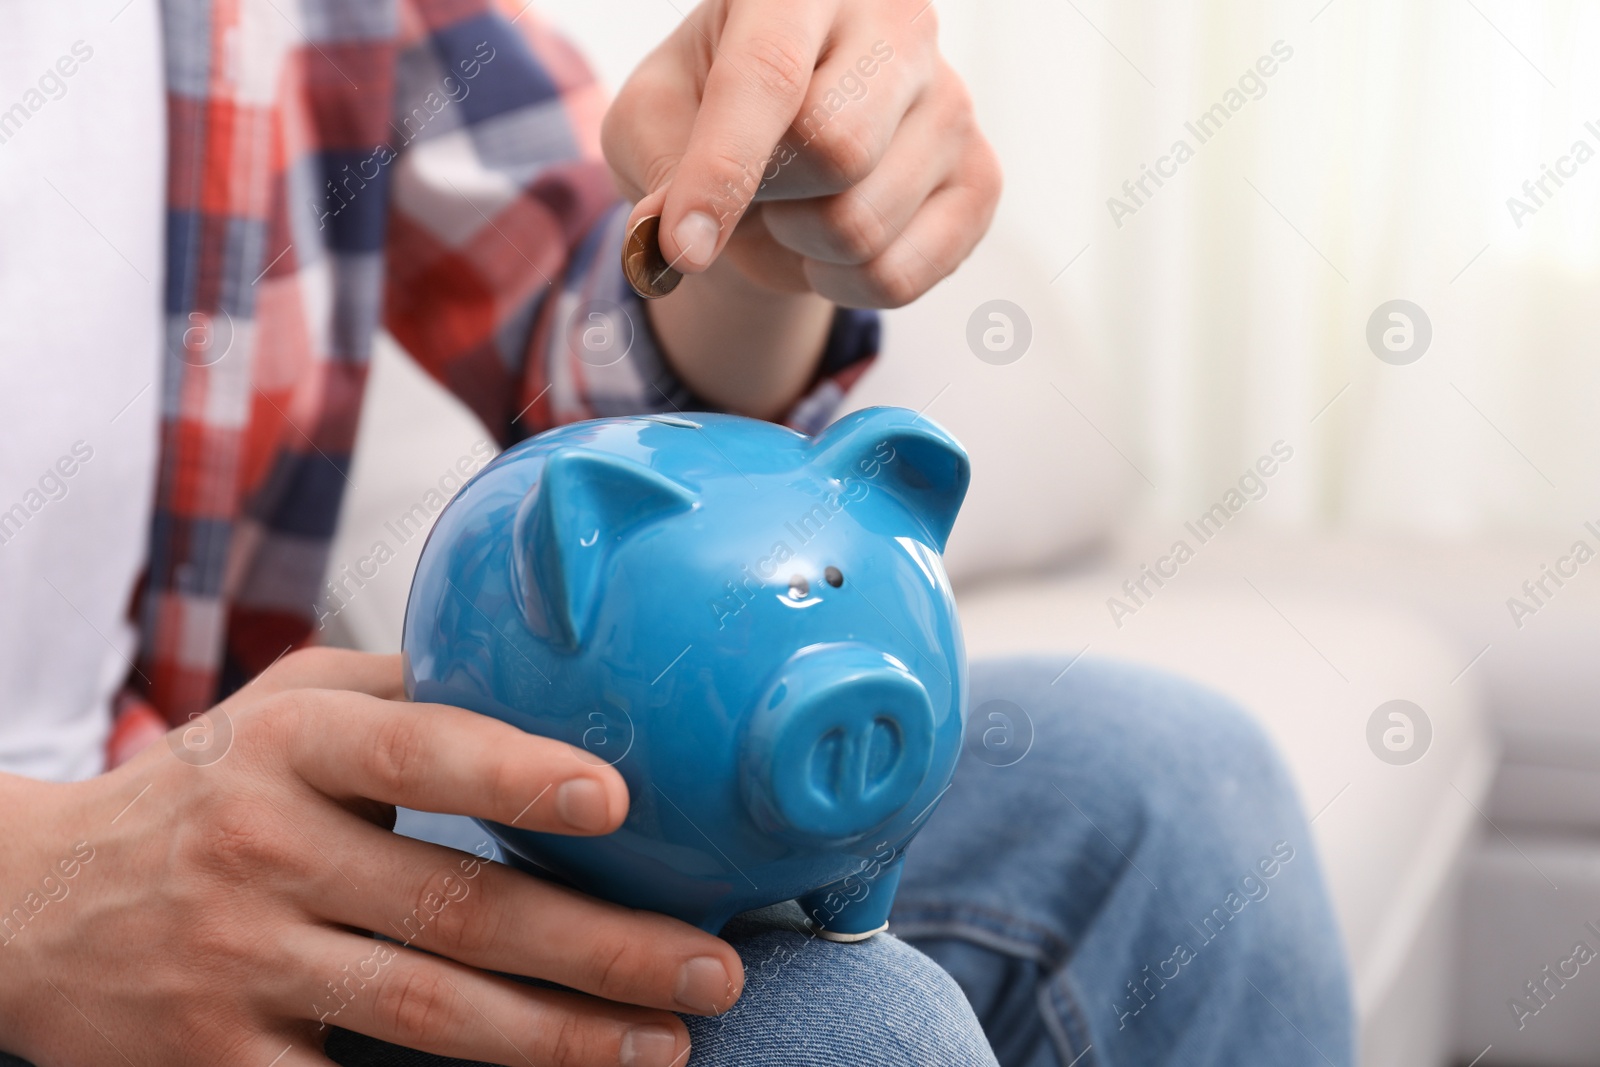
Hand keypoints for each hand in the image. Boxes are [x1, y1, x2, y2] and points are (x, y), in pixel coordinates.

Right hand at [0, 649, 741, 1066]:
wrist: (32, 905)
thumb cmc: (203, 788)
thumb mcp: (283, 704)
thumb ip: (403, 686)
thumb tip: (543, 667)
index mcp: (292, 749)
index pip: (415, 750)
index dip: (514, 775)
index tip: (616, 799)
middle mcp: (265, 852)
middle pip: (457, 907)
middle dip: (600, 947)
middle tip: (710, 969)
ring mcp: (240, 964)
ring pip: (428, 1011)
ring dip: (561, 1038)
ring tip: (663, 1044)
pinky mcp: (217, 1059)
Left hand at [604, 0, 1000, 307]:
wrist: (782, 143)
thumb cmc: (706, 111)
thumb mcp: (654, 116)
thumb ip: (656, 161)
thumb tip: (674, 238)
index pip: (768, 74)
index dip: (722, 169)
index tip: (682, 247)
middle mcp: (898, 21)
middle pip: (836, 150)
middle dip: (768, 202)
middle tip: (751, 192)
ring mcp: (951, 100)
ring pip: (861, 226)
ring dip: (799, 247)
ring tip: (792, 211)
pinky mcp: (980, 177)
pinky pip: (898, 277)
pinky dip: (842, 286)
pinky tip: (831, 247)